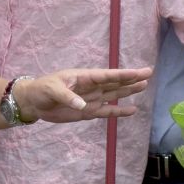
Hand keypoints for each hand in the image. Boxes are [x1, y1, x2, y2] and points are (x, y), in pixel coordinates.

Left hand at [14, 68, 150, 123]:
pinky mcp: (88, 112)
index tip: (138, 72)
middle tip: (149, 73)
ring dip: (128, 91)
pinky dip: (118, 111)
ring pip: (114, 94)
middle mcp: (91, 87)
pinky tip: (131, 110)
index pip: (106, 75)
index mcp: (83, 77)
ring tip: (144, 86)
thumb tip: (83, 105)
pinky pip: (106, 111)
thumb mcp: (52, 90)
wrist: (34, 102)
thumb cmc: (41, 89)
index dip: (122, 74)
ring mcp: (91, 99)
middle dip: (131, 79)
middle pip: (114, 83)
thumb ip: (67, 97)